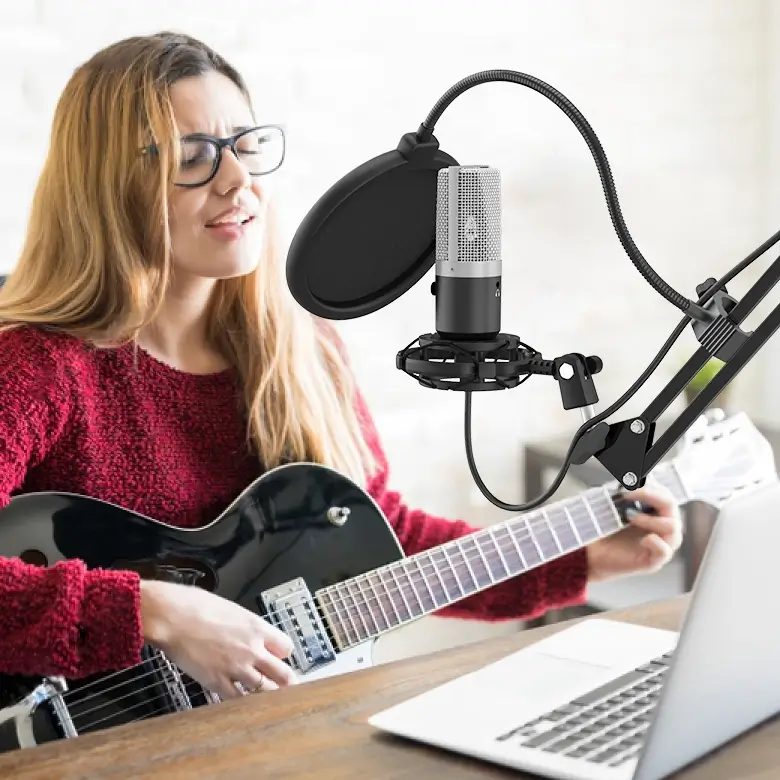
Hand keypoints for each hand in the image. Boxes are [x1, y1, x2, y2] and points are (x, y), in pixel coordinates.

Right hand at [139, 580, 297, 699]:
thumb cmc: (196, 606)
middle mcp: (252, 649)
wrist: (172, 617)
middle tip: (286, 686)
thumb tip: (252, 634)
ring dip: (267, 694)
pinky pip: (238, 699)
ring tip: (268, 698)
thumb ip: (247, 626)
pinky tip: (242, 702)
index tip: (280, 658)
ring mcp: (236, 668)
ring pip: (264, 690)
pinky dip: (242, 702)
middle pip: (283, 674)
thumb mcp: (232, 610)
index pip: (286, 647)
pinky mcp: (217, 682)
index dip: (284, 654)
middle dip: (286, 681)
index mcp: (257, 628)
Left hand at [586, 480, 682, 582]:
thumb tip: (629, 477)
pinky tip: (645, 539)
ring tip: (629, 516)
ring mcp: (660, 544)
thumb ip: (624, 493)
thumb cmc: (605, 530)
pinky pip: (664, 552)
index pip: (665, 493)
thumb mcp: (614, 508)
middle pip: (671, 506)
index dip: (652, 485)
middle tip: (628, 493)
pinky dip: (657, 543)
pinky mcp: (653, 561)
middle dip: (650, 495)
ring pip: (673, 527)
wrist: (593, 555)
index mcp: (656, 512)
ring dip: (651, 518)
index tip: (632, 480)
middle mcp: (663, 527)